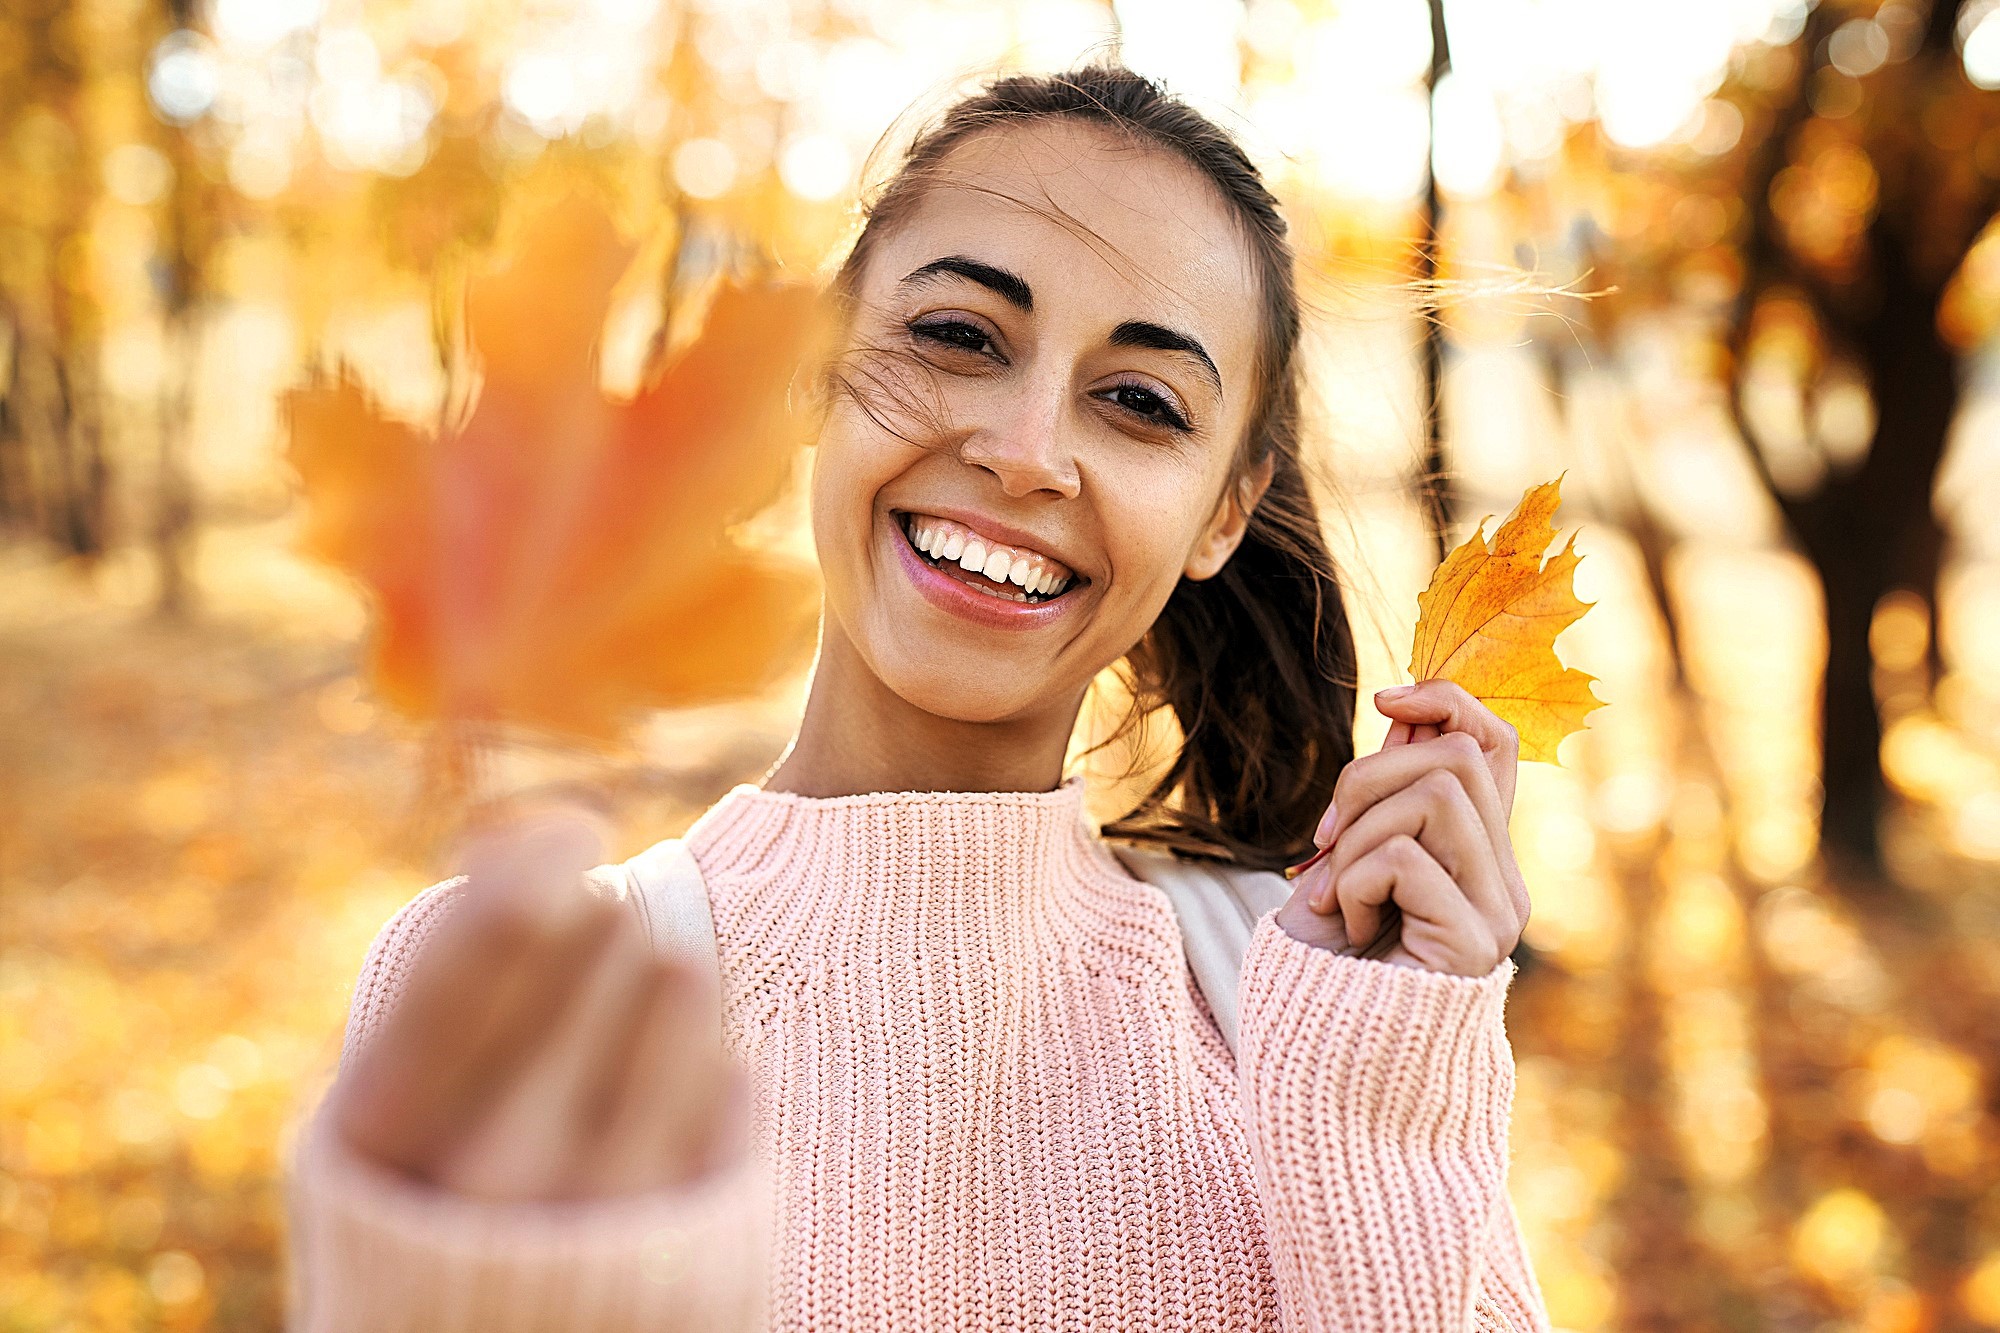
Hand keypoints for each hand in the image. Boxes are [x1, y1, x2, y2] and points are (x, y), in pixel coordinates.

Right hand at [332, 805, 748, 1202]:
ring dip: (667, 991)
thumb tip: (525, 832)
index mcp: (385, 1133)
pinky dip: (713, 1081)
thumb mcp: (393, 1128)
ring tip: (629, 1043)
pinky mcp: (700, 1246)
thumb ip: (438, 994)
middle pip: (603, 941)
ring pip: (681, 990)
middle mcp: (489, 1174)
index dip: (540, 861)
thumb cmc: (439, 1229)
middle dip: (607, 929)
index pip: (485, 937)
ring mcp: (601, 1215)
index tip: (571, 835)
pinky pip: (737, 1081)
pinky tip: (670, 1120)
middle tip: (598, 956)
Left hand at [1274, 680, 1530, 976]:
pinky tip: (1353, 930)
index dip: (1447, 702)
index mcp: (1479, 856)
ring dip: (1359, 837)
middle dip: (1367, 778)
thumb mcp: (1348, 859)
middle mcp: (1503, 882)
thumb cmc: (1329, 967)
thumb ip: (1384, 795)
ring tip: (1340, 898)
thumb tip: (1403, 708)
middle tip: (1325, 844)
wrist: (1321, 1061)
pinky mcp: (1473, 943)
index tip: (1386, 700)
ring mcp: (1497, 914)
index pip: (1494, 745)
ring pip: (1434, 796)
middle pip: (1456, 757)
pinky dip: (1355, 884)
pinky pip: (1404, 859)